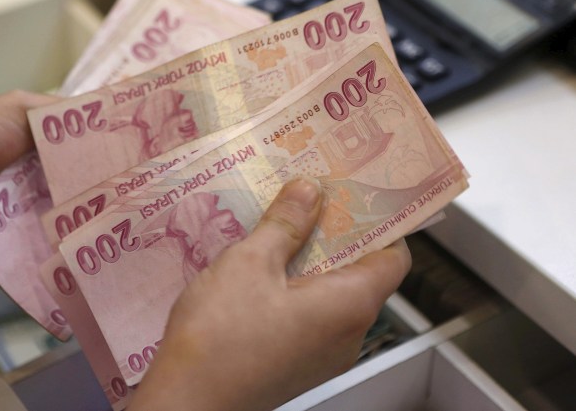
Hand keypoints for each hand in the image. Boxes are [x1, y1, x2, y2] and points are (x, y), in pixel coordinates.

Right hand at [128, 177, 410, 410]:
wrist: (186, 401)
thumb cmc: (220, 336)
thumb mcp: (250, 262)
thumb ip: (286, 223)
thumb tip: (310, 190)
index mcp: (350, 306)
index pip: (393, 256)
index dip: (379, 221)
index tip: (353, 193)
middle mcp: (349, 335)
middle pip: (361, 272)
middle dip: (335, 233)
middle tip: (306, 200)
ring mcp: (324, 355)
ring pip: (331, 294)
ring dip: (310, 259)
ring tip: (278, 229)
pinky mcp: (298, 365)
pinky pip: (311, 316)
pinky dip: (296, 287)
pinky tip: (261, 271)